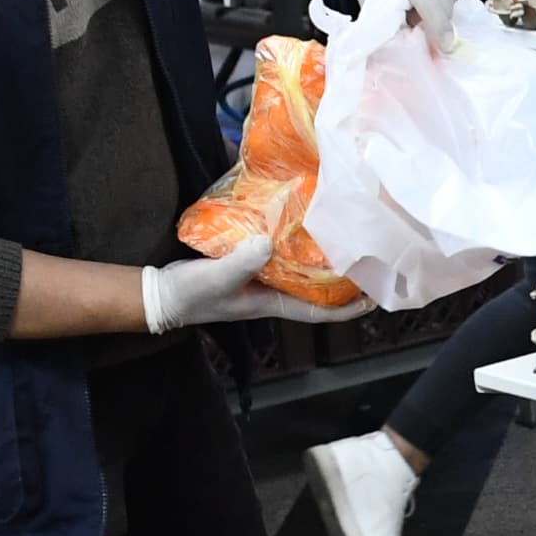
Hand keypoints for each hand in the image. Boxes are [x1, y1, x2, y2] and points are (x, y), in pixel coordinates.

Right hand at [142, 235, 370, 328]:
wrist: (161, 292)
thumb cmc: (192, 294)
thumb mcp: (218, 277)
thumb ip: (242, 262)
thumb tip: (268, 243)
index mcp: (273, 303)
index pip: (320, 311)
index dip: (348, 308)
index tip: (374, 299)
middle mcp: (273, 292)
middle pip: (316, 289)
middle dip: (342, 279)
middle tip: (366, 257)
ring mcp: (261, 278)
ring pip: (299, 270)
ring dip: (319, 258)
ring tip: (341, 236)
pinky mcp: (248, 262)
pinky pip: (278, 255)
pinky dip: (290, 243)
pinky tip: (298, 224)